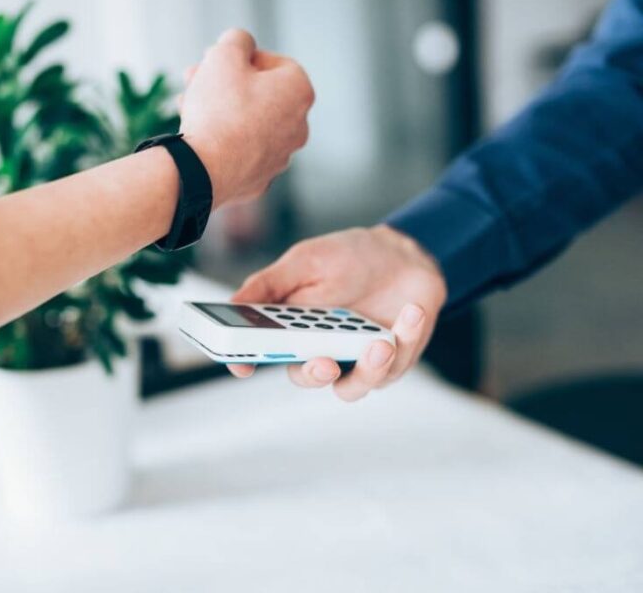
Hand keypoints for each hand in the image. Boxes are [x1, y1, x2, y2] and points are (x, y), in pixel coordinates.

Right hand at [178, 29, 314, 207]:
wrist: (203, 170)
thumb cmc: (218, 110)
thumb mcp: (224, 55)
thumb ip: (237, 40)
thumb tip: (242, 44)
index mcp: (299, 93)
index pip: (276, 63)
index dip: (243, 57)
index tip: (217, 60)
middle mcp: (298, 127)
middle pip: (260, 95)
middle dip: (226, 83)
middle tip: (195, 78)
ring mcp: (280, 157)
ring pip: (248, 123)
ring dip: (220, 109)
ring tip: (187, 103)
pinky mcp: (260, 180)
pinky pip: (241, 151)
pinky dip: (222, 140)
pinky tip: (196, 133)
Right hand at [228, 226, 446, 400]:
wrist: (403, 254)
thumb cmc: (349, 257)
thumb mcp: (305, 261)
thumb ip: (270, 285)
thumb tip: (231, 305)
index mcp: (291, 327)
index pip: (261, 352)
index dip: (246, 362)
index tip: (243, 365)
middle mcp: (319, 349)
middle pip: (305, 377)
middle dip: (314, 374)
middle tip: (324, 363)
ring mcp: (353, 360)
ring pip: (350, 388)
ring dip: (366, 369)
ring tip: (381, 343)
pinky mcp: (389, 363)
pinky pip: (393, 367)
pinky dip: (405, 339)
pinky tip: (411, 311)